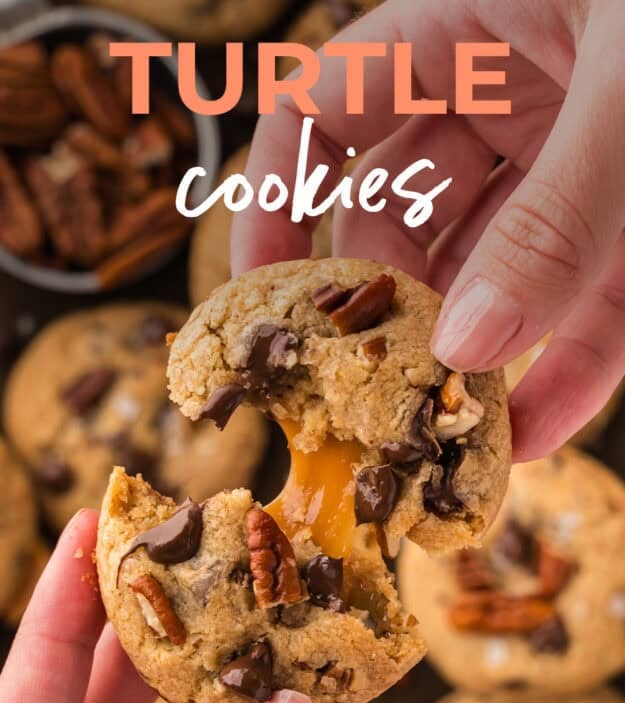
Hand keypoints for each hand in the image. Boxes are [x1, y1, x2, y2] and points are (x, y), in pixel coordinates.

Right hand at [232, 0, 624, 460]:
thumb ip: (555, 218)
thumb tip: (466, 345)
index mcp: (474, 22)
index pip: (327, 114)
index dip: (279, 205)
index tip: (267, 303)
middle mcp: (513, 97)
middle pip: (406, 218)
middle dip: (388, 313)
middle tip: (373, 400)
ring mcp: (577, 167)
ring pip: (494, 279)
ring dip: (473, 360)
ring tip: (448, 439)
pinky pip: (586, 310)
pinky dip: (566, 371)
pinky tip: (539, 431)